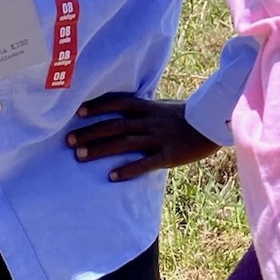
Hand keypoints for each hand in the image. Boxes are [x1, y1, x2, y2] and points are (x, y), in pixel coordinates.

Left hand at [65, 93, 219, 181]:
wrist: (212, 125)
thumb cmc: (184, 117)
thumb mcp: (162, 107)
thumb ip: (142, 109)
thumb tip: (119, 112)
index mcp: (148, 107)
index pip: (119, 103)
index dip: (98, 106)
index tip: (78, 112)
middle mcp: (150, 121)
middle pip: (115, 126)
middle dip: (90, 132)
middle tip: (68, 140)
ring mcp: (158, 138)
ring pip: (124, 143)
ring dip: (100, 150)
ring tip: (80, 156)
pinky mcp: (168, 155)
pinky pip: (145, 163)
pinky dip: (128, 169)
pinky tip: (112, 176)